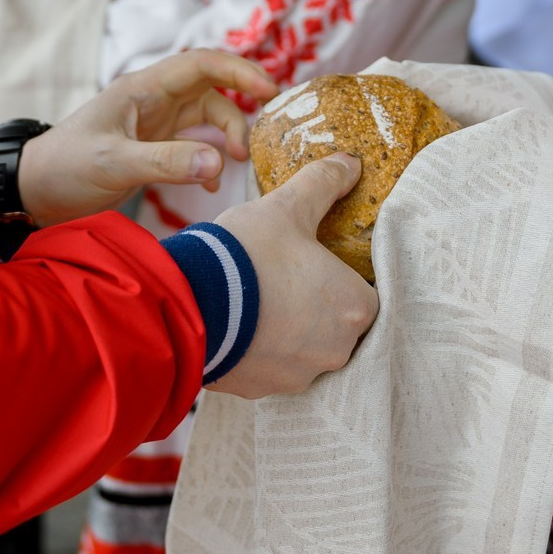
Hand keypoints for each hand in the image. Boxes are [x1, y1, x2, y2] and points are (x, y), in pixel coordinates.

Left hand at [15, 49, 277, 226]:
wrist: (34, 190)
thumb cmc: (65, 166)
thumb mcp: (114, 163)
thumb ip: (166, 162)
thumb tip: (219, 162)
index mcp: (143, 88)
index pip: (202, 64)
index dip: (239, 70)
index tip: (271, 91)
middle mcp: (154, 101)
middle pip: (212, 92)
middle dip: (238, 114)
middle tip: (251, 147)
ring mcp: (155, 124)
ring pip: (207, 119)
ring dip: (225, 139)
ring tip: (234, 166)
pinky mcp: (153, 149)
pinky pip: (194, 147)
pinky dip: (208, 162)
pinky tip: (210, 186)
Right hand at [208, 153, 379, 398]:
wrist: (187, 303)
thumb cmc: (246, 254)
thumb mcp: (287, 206)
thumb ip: (324, 183)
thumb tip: (350, 162)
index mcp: (354, 308)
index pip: (365, 295)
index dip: (342, 277)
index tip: (318, 266)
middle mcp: (336, 351)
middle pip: (338, 327)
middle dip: (317, 306)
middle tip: (286, 280)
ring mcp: (298, 377)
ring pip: (305, 350)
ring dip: (290, 331)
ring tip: (258, 301)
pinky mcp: (261, 391)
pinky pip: (271, 368)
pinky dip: (261, 349)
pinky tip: (239, 323)